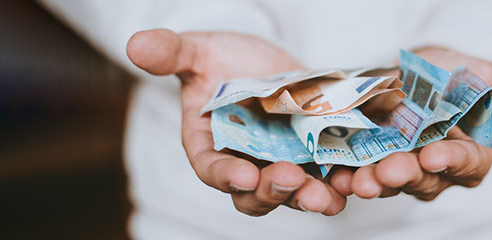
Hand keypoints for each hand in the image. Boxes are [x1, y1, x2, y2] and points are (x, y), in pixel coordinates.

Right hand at [126, 29, 346, 215]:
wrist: (262, 60)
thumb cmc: (221, 59)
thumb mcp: (197, 51)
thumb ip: (170, 52)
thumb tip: (135, 44)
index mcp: (208, 146)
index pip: (211, 168)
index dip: (225, 175)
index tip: (241, 175)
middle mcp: (244, 165)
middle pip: (254, 193)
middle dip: (273, 191)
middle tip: (291, 181)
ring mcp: (282, 165)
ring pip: (295, 193)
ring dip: (311, 198)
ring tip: (327, 196)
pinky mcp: (315, 157)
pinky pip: (328, 177)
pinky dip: (341, 182)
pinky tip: (356, 180)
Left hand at [329, 47, 491, 200]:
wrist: (422, 70)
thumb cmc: (466, 75)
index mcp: (474, 157)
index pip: (465, 164)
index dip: (451, 161)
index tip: (435, 154)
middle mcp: (437, 171)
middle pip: (421, 179)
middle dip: (402, 175)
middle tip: (385, 172)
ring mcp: (401, 168)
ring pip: (387, 182)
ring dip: (370, 182)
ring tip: (355, 179)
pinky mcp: (369, 161)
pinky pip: (357, 172)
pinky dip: (344, 175)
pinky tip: (332, 173)